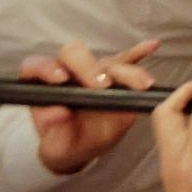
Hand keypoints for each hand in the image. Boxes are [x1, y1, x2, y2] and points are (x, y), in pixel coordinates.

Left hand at [21, 39, 159, 174]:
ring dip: (125, 69)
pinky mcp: (115, 76)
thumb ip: (53, 130)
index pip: (38, 66)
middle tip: (102, 86)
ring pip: (107, 61)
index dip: (46, 68)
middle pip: (74, 54)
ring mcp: (93, 71)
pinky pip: (127, 59)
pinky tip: (152, 45)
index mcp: (45, 85)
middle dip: (89, 67)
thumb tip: (59, 113)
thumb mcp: (55, 145)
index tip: (60, 79)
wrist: (81, 146)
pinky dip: (139, 52)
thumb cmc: (63, 143)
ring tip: (141, 84)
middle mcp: (68, 72)